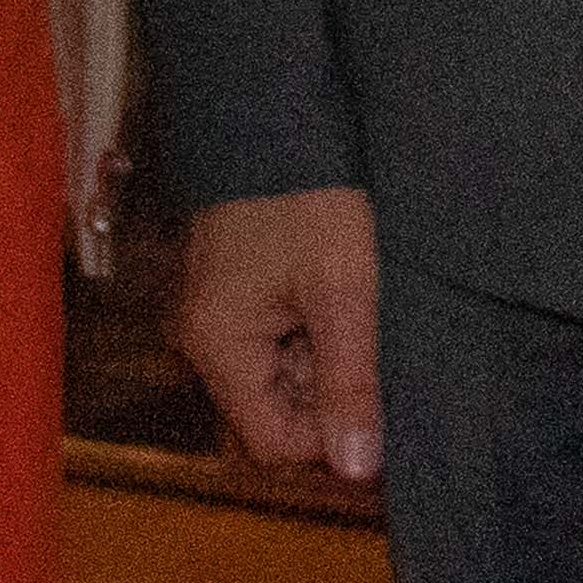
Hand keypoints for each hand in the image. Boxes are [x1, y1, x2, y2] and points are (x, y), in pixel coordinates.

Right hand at [174, 186, 384, 482]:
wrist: (277, 113)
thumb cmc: (308, 193)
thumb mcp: (344, 289)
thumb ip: (350, 381)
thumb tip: (359, 469)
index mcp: (218, 345)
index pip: (273, 442)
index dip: (330, 434)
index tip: (378, 398)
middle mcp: (204, 341)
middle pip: (275, 412)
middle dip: (329, 391)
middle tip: (368, 337)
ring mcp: (217, 317)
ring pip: (281, 377)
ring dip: (326, 359)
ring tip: (354, 305)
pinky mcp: (235, 295)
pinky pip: (276, 342)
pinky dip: (314, 331)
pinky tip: (339, 292)